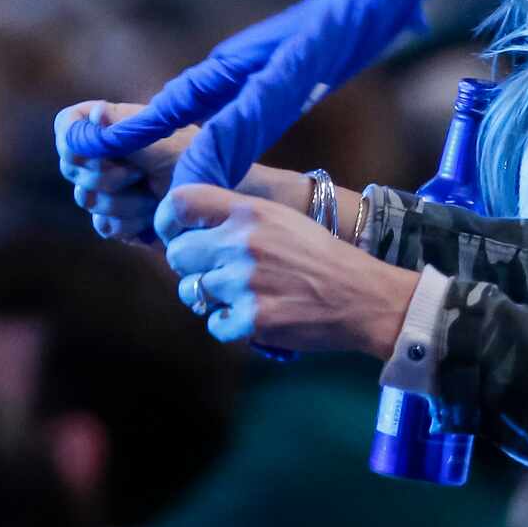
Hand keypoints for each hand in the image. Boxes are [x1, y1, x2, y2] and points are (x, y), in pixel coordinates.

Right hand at [55, 100, 194, 242]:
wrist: (211, 201)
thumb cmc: (192, 161)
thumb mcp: (159, 142)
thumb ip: (122, 131)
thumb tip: (95, 112)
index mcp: (113, 126)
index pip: (67, 126)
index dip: (74, 141)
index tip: (100, 151)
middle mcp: (105, 154)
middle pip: (72, 167)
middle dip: (108, 177)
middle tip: (141, 174)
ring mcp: (107, 188)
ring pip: (88, 200)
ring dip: (126, 202)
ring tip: (155, 195)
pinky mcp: (116, 217)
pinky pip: (104, 225)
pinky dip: (131, 223)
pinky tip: (152, 216)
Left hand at [158, 184, 415, 354]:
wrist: (360, 294)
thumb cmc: (321, 254)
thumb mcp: (282, 219)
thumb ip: (240, 218)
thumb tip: (195, 227)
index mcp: (250, 212)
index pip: (183, 202)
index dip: (168, 219)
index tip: (174, 233)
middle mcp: (241, 243)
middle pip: (178, 254)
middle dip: (190, 265)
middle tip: (213, 270)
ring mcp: (243, 283)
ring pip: (193, 292)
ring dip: (210, 297)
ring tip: (240, 294)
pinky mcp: (250, 319)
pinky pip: (213, 324)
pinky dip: (228, 323)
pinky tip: (252, 315)